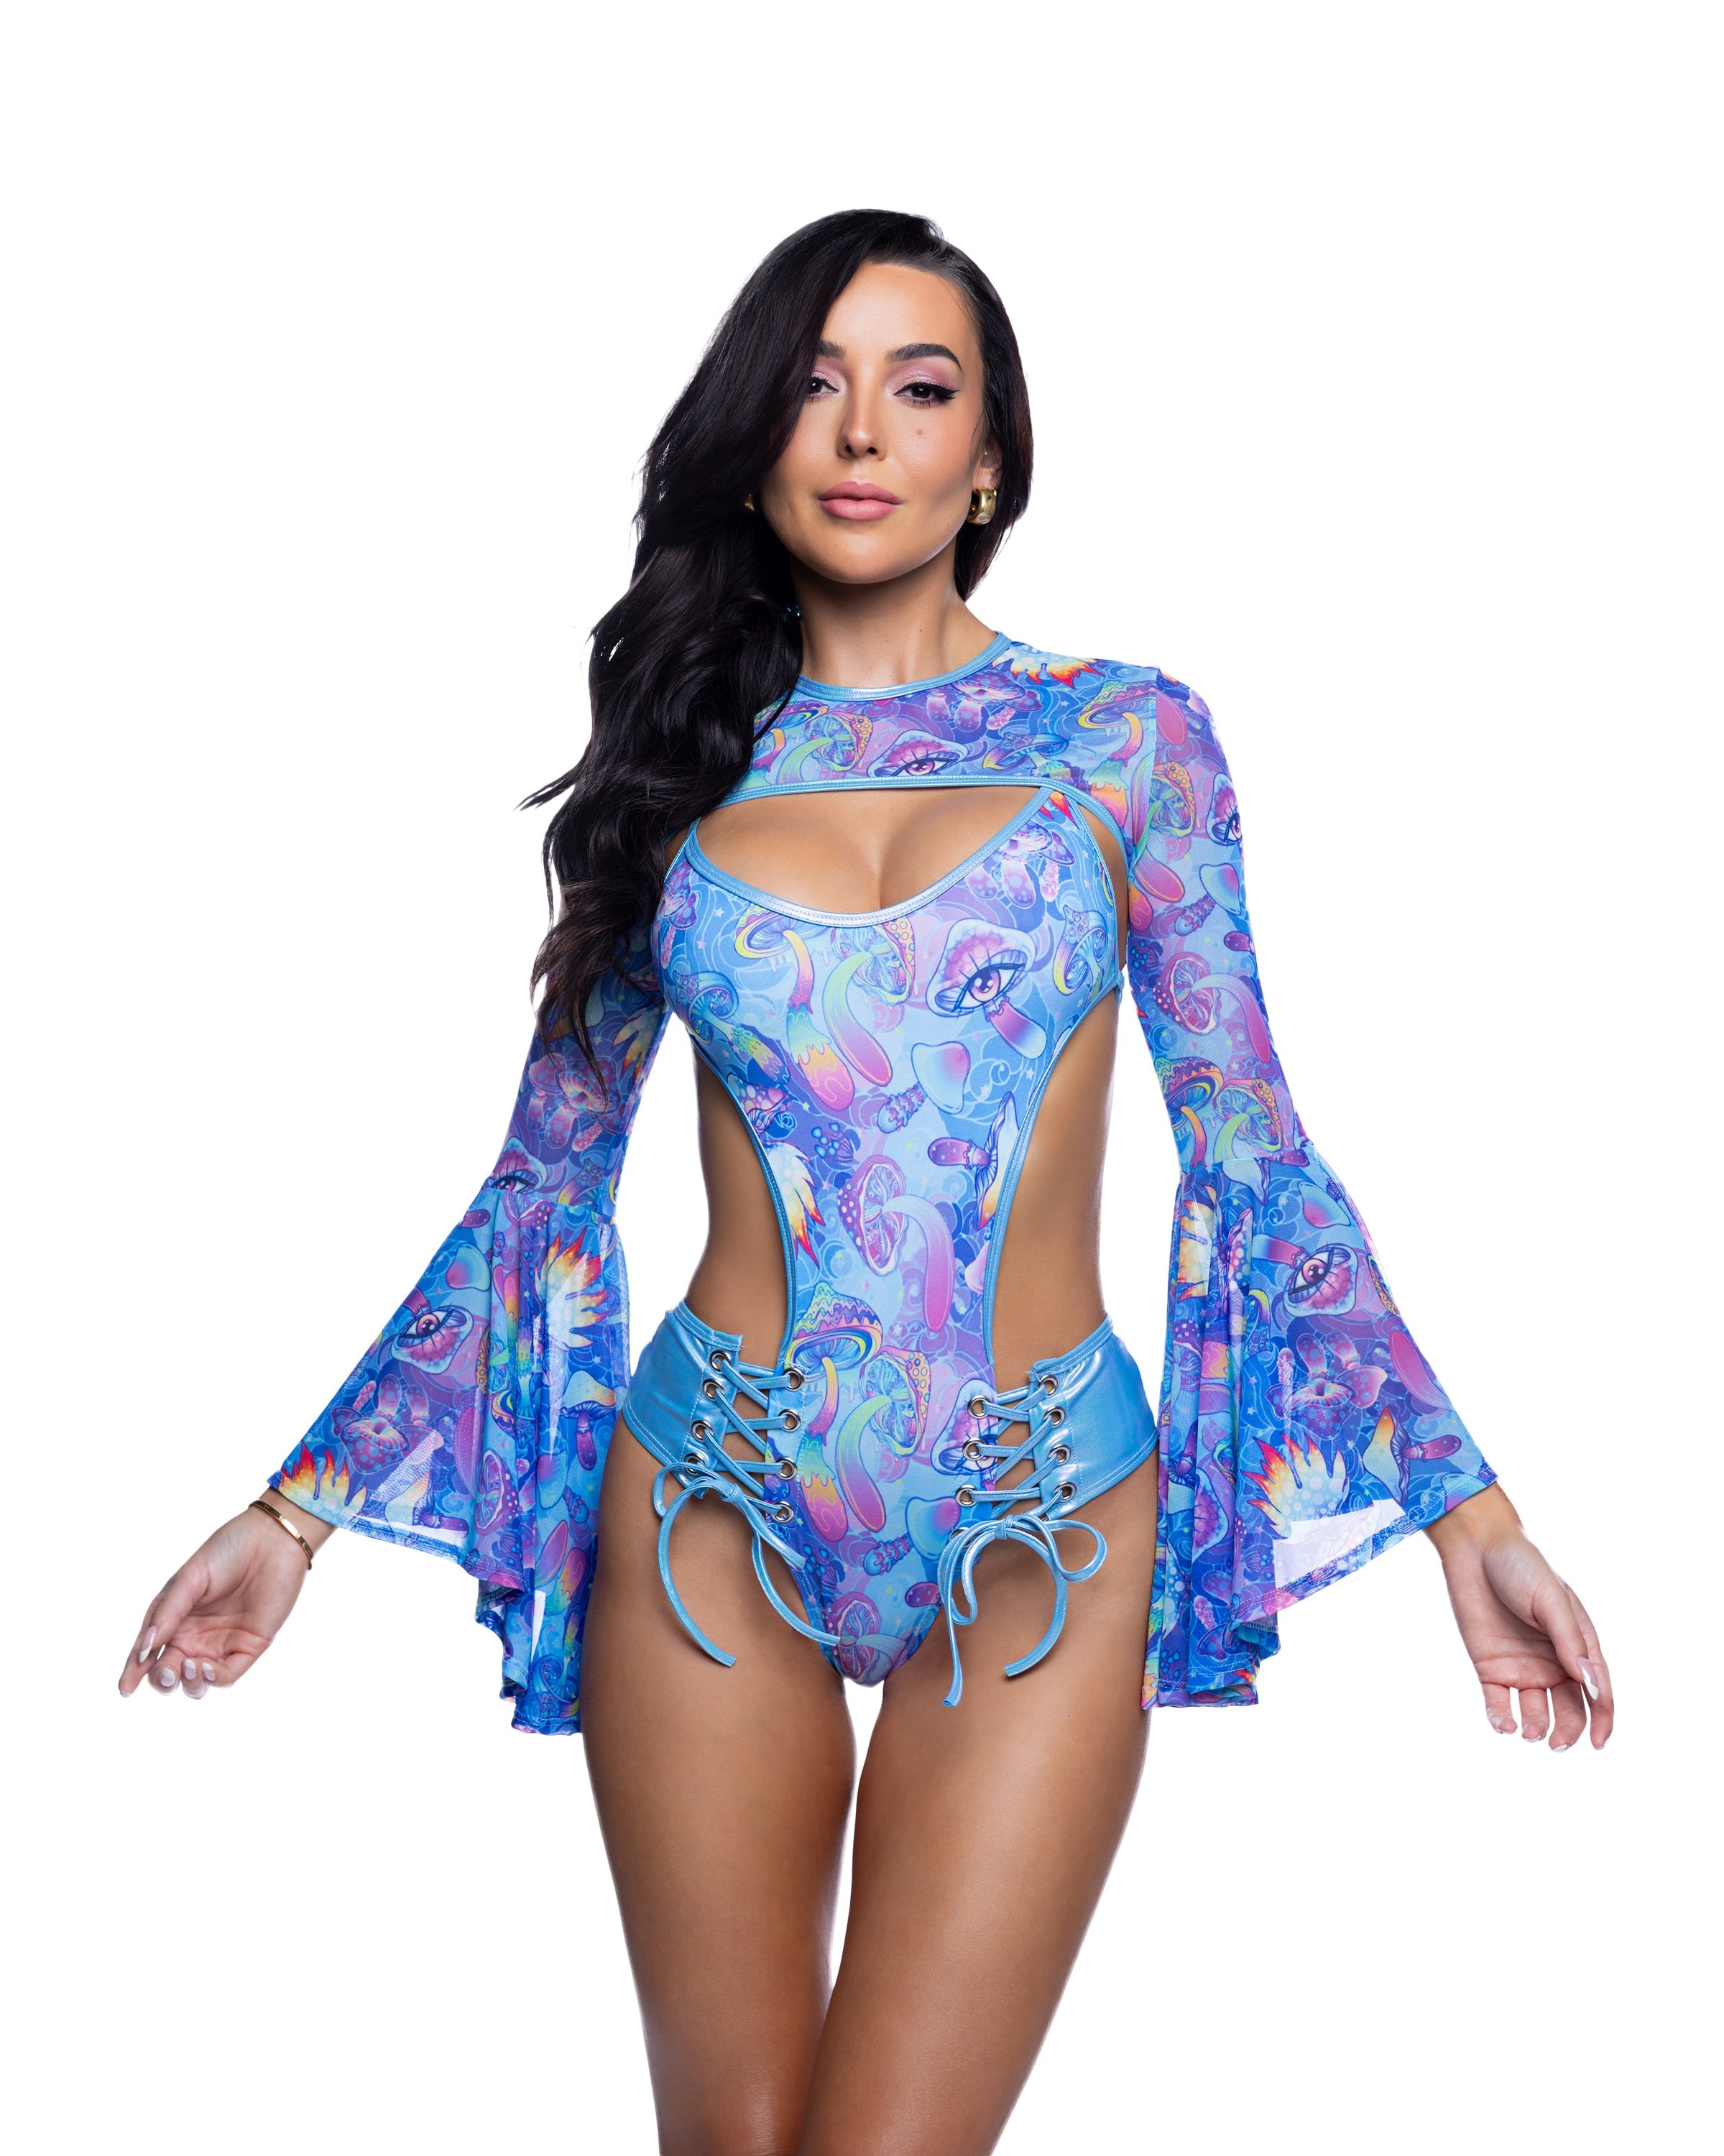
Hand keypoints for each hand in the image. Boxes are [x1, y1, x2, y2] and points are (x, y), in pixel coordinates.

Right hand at [117, 1497, 325, 1702]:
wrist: (272, 1539)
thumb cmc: (227, 1552)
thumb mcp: (190, 1579)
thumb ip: (167, 1613)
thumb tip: (145, 1649)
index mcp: (175, 1619)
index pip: (149, 1652)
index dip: (134, 1671)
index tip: (124, 1688)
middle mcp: (195, 1636)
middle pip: (170, 1672)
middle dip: (162, 1681)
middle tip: (166, 1675)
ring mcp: (221, 1643)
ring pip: (197, 1681)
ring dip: (189, 1683)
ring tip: (189, 1667)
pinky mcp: (248, 1647)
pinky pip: (227, 1674)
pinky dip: (214, 1678)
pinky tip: (205, 1668)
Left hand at [1427, 1483, 1613, 1749]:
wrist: (1475, 1548)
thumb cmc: (1522, 1567)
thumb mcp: (1551, 1601)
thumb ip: (1570, 1642)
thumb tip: (1592, 1684)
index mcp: (1578, 1644)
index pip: (1597, 1689)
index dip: (1602, 1718)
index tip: (1598, 1742)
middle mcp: (1553, 1661)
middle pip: (1570, 1707)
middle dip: (1568, 1730)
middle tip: (1558, 1745)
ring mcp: (1522, 1666)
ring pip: (1536, 1711)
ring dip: (1536, 1726)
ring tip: (1529, 1733)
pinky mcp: (1490, 1667)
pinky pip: (1498, 1702)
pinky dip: (1502, 1718)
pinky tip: (1504, 1724)